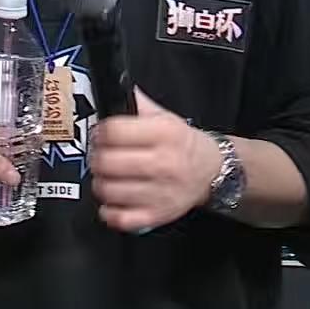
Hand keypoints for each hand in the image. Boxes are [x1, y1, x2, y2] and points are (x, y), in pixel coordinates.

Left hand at [89, 89, 223, 233]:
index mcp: (164, 134)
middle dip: (96, 158)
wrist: (212, 172)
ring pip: (109, 191)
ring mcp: (160, 192)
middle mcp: (163, 163)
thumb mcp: (165, 117)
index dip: (99, 132)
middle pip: (108, 162)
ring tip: (106, 177)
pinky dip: (109, 212)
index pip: (114, 131)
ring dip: (100, 183)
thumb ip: (138, 104)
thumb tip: (112, 90)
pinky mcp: (157, 215)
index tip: (99, 134)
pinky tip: (112, 201)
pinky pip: (121, 219)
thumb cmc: (182, 143)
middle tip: (99, 157)